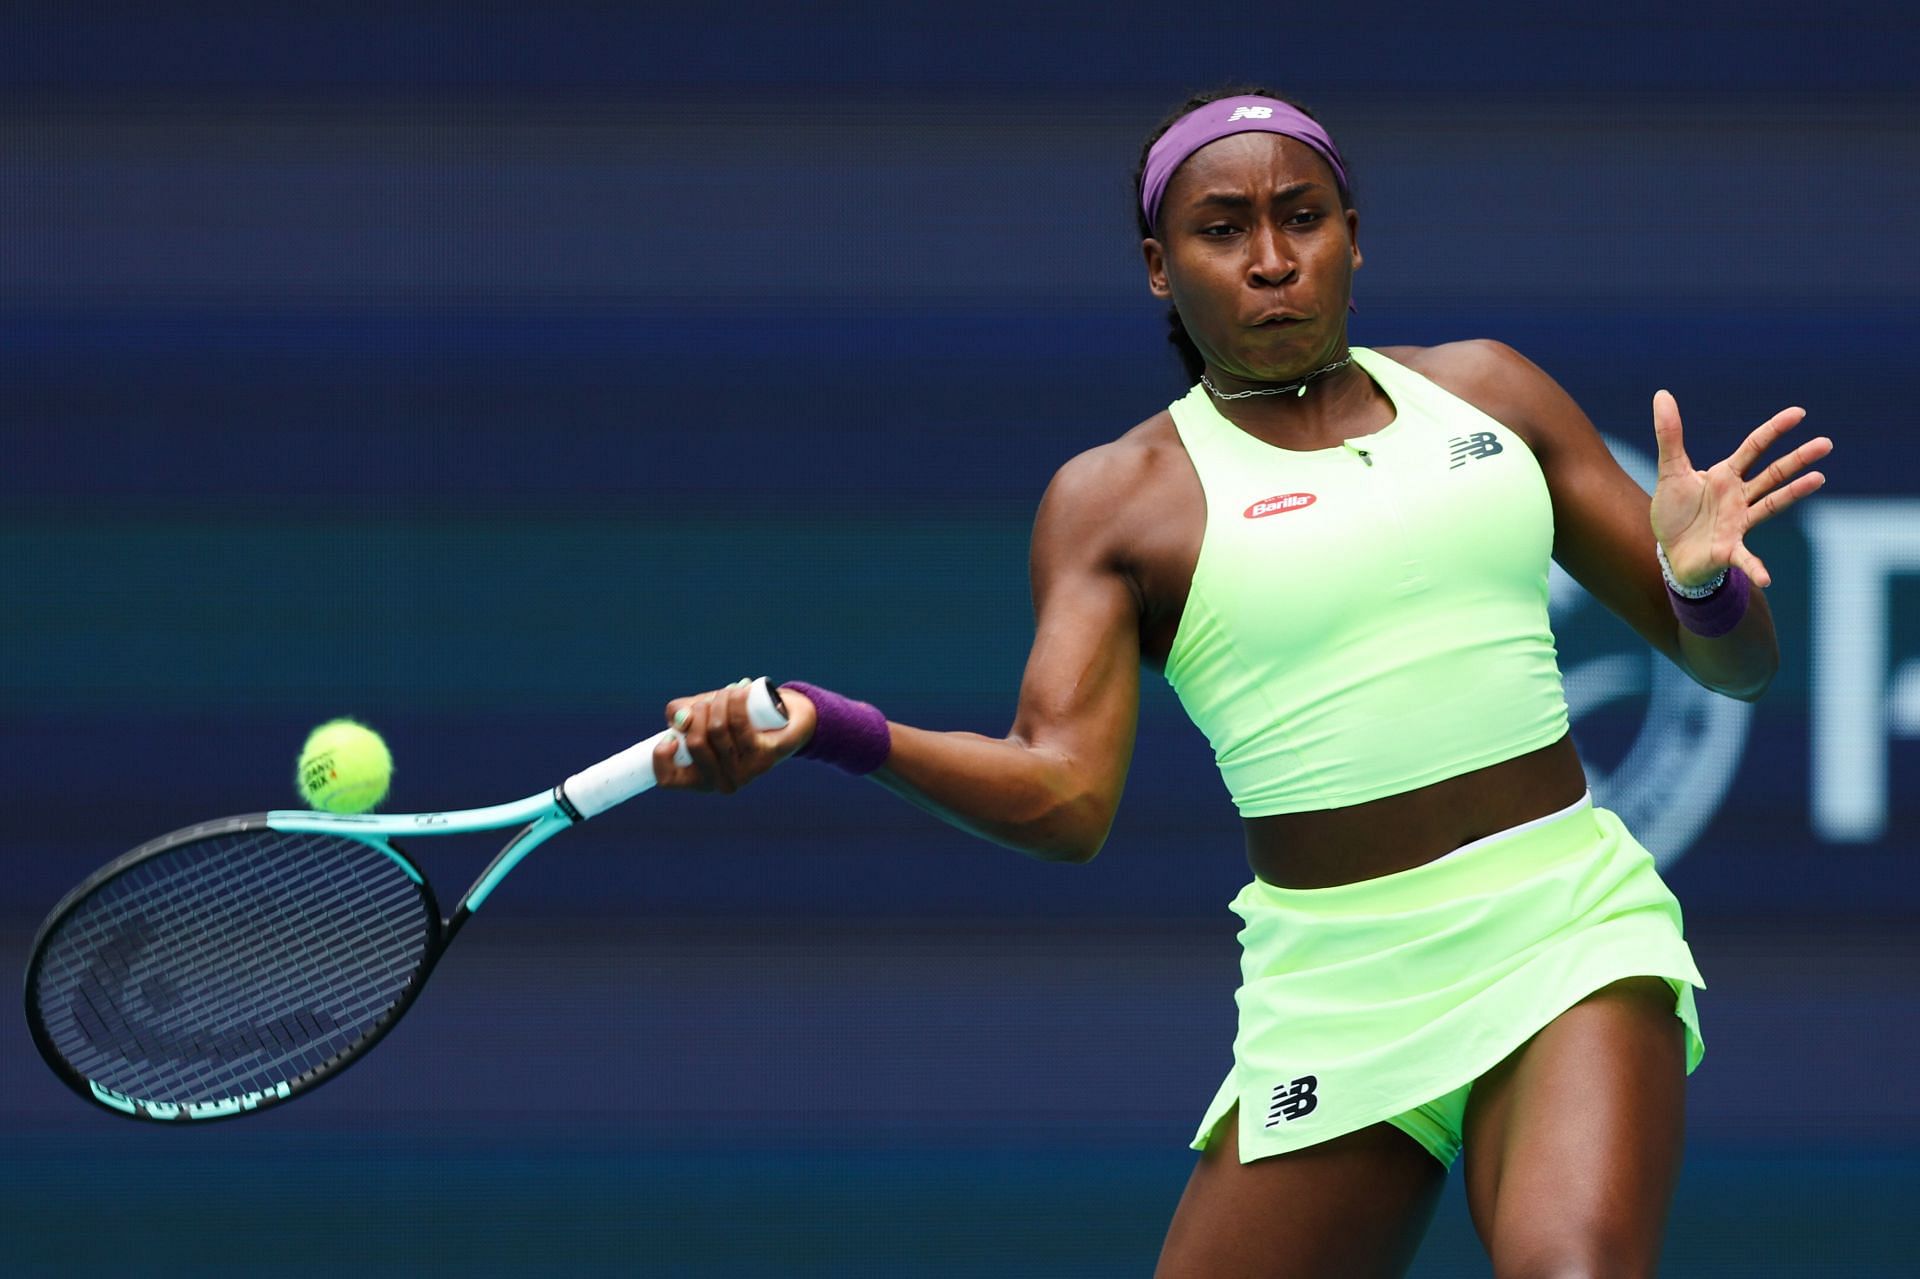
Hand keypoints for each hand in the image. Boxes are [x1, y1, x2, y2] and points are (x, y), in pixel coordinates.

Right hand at [652, 679, 816, 793]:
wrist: (786, 719)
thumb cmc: (736, 718)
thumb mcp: (701, 713)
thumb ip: (680, 713)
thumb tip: (681, 719)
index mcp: (699, 778)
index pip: (668, 779)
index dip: (661, 756)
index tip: (671, 734)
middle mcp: (722, 782)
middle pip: (695, 743)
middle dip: (698, 711)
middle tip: (710, 701)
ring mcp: (745, 773)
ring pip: (717, 730)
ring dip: (718, 701)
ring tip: (728, 693)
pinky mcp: (765, 757)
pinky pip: (740, 725)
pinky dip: (735, 701)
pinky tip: (738, 690)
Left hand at [1649, 389, 1831, 589]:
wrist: (1670, 551)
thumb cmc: (1675, 512)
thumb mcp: (1670, 471)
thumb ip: (1669, 436)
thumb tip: (1662, 394)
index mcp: (1726, 475)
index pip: (1754, 447)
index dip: (1774, 429)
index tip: (1799, 413)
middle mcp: (1739, 497)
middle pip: (1772, 473)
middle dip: (1797, 459)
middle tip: (1825, 444)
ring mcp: (1739, 523)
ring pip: (1771, 504)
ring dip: (1793, 493)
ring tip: (1819, 479)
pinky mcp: (1730, 550)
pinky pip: (1746, 559)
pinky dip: (1756, 568)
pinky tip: (1766, 578)